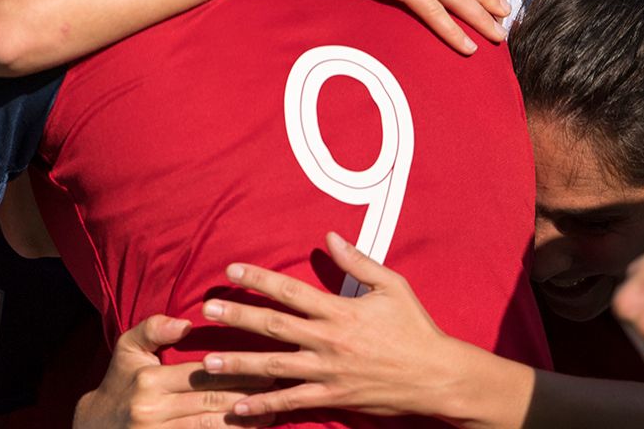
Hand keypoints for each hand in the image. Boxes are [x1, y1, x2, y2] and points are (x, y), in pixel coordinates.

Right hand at [74, 314, 271, 428]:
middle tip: (277, 387)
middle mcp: (152, 410)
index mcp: (149, 379)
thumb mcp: (127, 349)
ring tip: (270, 414)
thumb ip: (153, 329)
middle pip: (210, 402)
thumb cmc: (119, 382)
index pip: (202, 373)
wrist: (95, 427)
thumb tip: (185, 322)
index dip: (236, 371)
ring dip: (243, 423)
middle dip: (247, 395)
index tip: (266, 367)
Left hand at [198, 232, 470, 420]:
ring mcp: (328, 371)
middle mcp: (328, 340)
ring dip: (238, 363)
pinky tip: (237, 407)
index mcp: (340, 310)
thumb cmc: (416, 327)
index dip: (259, 279)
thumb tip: (330, 236)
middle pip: (273, 325)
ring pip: (274, 366)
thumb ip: (358, 261)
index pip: (290, 290)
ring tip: (208, 361)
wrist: (437, 375)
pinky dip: (263, 405)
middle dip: (238, 316)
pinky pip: (292, 402)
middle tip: (207, 310)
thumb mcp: (392, 286)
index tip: (231, 270)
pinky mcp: (333, 397)